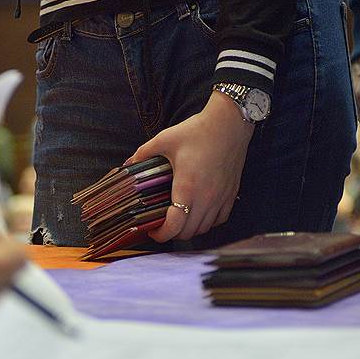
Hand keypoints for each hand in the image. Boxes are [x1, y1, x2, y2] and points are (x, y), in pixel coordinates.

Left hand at [126, 91, 254, 242]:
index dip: (161, 235)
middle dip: (171, 234)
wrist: (230, 123)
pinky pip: (219, 220)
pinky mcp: (231, 194)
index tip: (152, 231)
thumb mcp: (165, 139)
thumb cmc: (197, 131)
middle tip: (161, 225)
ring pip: (204, 229)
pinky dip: (207, 222)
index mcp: (187, 187)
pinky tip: (199, 213)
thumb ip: (144, 153)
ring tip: (178, 220)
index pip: (175, 226)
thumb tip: (128, 163)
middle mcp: (206, 198)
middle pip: (188, 233)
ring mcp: (220, 198)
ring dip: (189, 229)